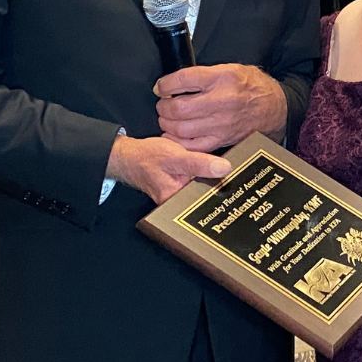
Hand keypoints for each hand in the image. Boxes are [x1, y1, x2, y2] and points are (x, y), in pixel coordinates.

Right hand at [107, 134, 230, 204]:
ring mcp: (178, 198)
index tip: (231, 175)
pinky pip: (196, 186)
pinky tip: (203, 169)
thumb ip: (199, 163)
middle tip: (223, 170)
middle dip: (216, 184)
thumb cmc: (147, 157)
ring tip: (213, 169)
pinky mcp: (179, 191)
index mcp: (177, 201)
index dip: (222, 187)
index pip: (208, 198)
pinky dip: (201, 177)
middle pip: (206, 196)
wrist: (130, 157)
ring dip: (209, 180)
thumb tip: (224, 168)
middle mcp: (178, 204)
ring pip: (202, 190)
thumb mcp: (176, 157)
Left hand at [155, 64, 287, 150]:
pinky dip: (178, 141)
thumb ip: (204, 74)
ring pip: (181, 128)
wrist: (275, 108)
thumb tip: (175, 81)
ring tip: (168, 118)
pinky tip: (175, 134)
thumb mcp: (231, 68)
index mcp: (222, 78)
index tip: (161, 87)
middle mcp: (222, 101)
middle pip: (178, 107)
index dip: (165, 84)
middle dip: (163, 106)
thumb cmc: (252, 86)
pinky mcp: (222, 139)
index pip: (183, 80)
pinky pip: (192, 145)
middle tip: (163, 104)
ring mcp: (221, 124)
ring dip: (167, 124)